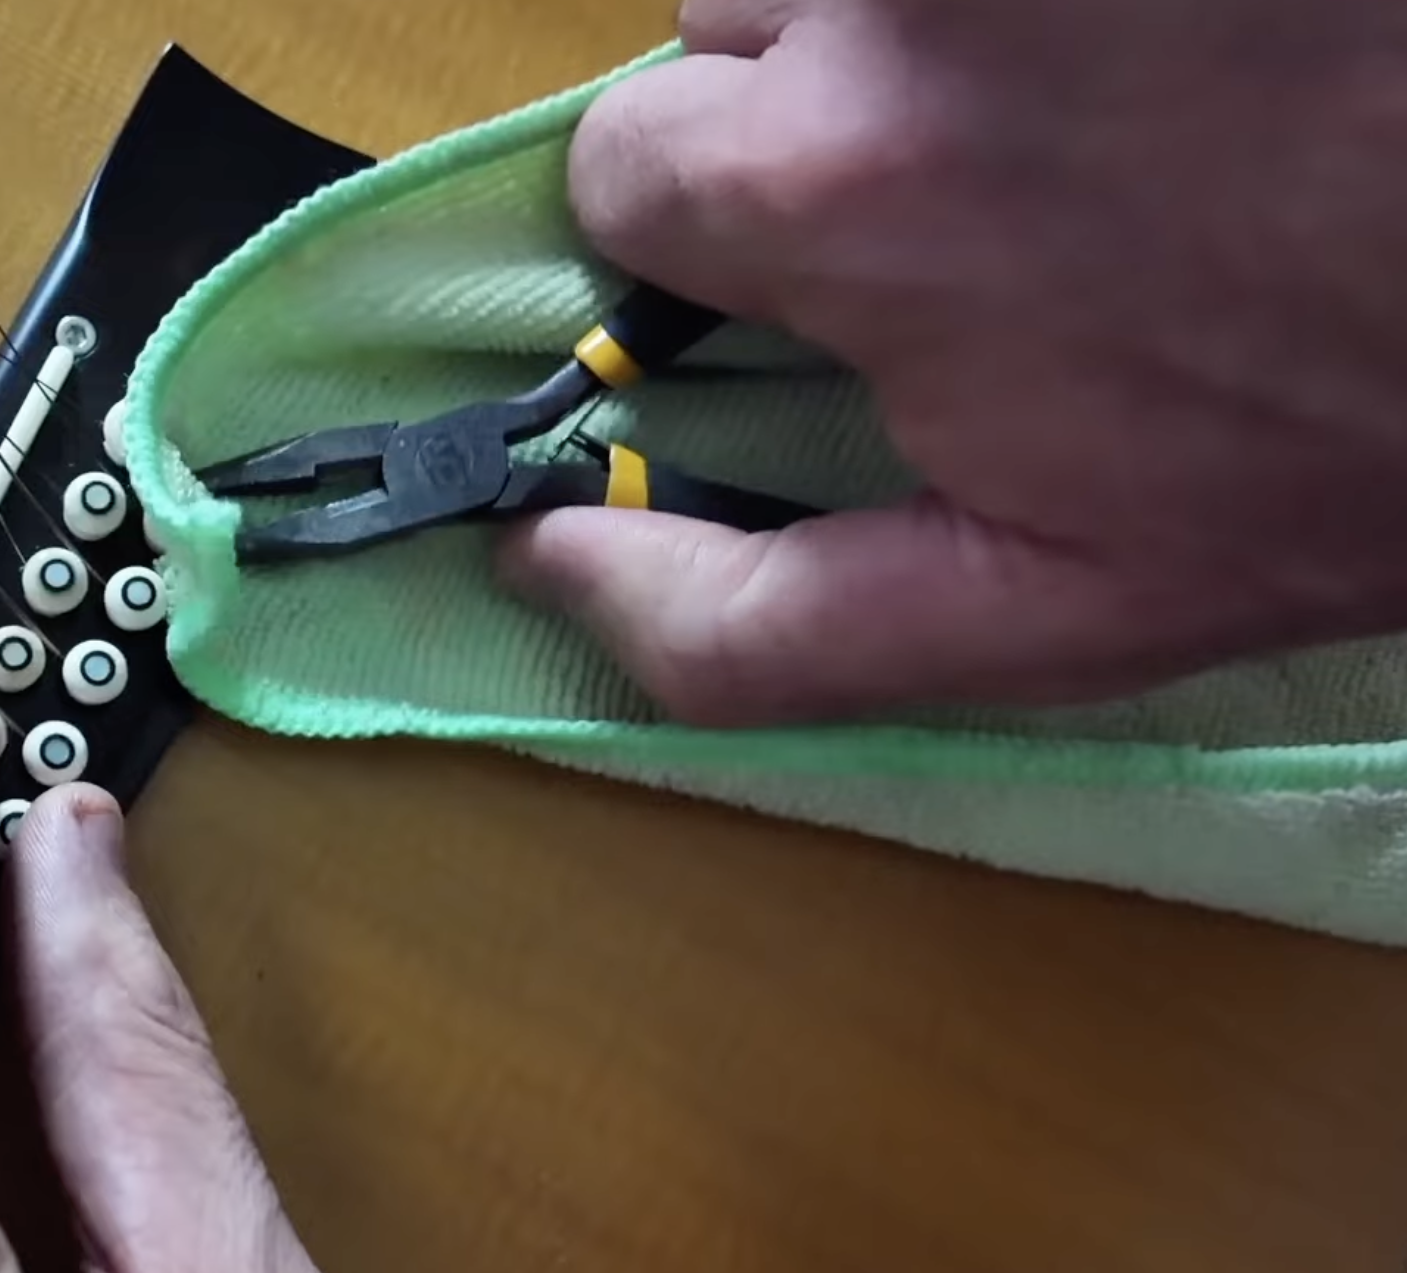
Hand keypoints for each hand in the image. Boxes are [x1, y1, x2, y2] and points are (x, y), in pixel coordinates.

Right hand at [497, 0, 1406, 724]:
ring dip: (901, 31)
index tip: (815, 291)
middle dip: (795, 111)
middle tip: (965, 193)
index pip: (624, 168)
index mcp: (834, 191)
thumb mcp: (1056, 609)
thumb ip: (752, 621)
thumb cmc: (1353, 445)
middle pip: (720, 26)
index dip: (710, 241)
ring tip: (1064, 106)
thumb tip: (538, 559)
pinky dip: (997, 10)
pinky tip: (1127, 60)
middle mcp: (892, 9)